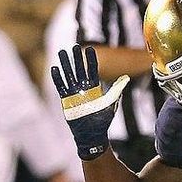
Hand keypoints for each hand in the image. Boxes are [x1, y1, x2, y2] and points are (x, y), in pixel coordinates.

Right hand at [51, 45, 129, 159]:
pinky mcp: (66, 101)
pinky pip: (61, 87)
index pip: (92, 70)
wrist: (92, 135)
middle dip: (77, 58)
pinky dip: (58, 79)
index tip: (91, 48)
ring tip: (61, 52)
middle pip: (79, 70)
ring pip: (69, 75)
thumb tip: (126, 77)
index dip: (91, 60)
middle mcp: (83, 89)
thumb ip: (116, 90)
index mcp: (94, 88)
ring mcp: (74, 94)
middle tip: (75, 46)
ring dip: (65, 64)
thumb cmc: (102, 121)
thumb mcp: (110, 104)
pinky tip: (55, 69)